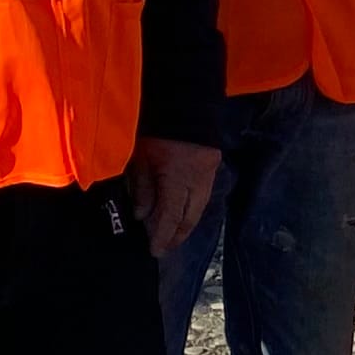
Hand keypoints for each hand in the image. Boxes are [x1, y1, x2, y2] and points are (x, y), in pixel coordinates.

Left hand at [129, 137, 222, 257]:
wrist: (184, 103)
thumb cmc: (157, 131)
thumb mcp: (141, 160)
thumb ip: (142, 189)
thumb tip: (142, 215)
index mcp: (177, 180)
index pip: (170, 217)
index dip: (162, 237)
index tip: (155, 251)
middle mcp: (197, 182)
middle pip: (189, 218)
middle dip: (176, 236)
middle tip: (164, 247)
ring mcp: (208, 175)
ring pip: (199, 209)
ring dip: (186, 224)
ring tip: (173, 234)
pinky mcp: (213, 167)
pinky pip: (204, 196)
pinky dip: (193, 209)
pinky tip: (185, 213)